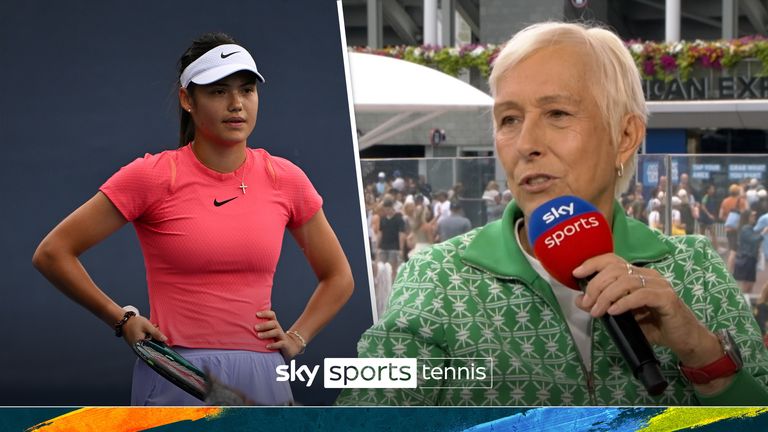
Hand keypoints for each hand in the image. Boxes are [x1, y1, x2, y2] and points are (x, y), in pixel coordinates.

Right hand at [121, 315, 166, 345]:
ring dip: (152, 335)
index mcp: (142, 345)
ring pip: (149, 342)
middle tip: (156, 327)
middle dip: (156, 336)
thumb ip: (156, 333)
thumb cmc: (135, 323)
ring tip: (152, 327)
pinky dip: (148, 335)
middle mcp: (139, 348)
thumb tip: (165, 339)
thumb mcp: (147, 327)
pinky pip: (144, 340)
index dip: (159, 341)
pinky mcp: (136, 343)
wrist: (123, 320)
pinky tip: (148, 329)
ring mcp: (137, 346)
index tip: (162, 334)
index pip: (154, 347)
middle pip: (152, 344)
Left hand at [255, 310, 302, 359]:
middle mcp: (279, 329)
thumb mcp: (269, 332)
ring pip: (276, 332)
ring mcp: (282, 336)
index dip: (265, 313)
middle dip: (264, 325)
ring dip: (267, 333)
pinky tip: (267, 346)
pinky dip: (273, 345)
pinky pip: (280, 344)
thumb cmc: (275, 339)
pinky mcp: (285, 344)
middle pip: (273, 323)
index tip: (256, 314)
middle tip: (255, 327)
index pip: (272, 315)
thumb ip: (260, 328)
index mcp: (274, 325)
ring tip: (258, 336)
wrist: (291, 347)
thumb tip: (245, 325)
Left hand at [572, 253, 721, 367]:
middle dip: (596, 286)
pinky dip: (624, 302)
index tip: (576, 274)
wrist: (684, 339)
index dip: (592, 263)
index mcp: (637, 274)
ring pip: (626, 281)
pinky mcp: (667, 298)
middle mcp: (648, 275)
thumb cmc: (654, 325)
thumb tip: (580, 301)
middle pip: (615, 270)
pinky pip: (641, 295)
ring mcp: (659, 285)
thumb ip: (603, 306)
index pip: (612, 260)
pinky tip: (614, 311)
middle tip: (587, 304)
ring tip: (598, 311)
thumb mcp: (623, 315)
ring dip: (606, 296)